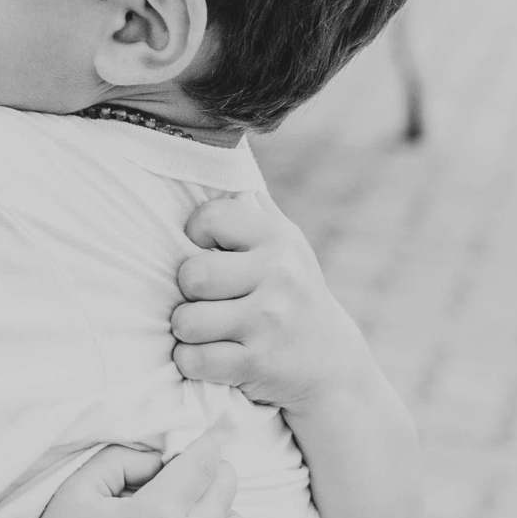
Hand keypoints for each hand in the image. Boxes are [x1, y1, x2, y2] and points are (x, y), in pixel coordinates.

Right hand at [9, 430, 243, 517]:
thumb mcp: (80, 487)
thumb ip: (125, 458)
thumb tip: (165, 459)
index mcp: (159, 515)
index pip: (206, 464)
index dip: (206, 447)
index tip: (203, 443)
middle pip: (226, 493)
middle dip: (211, 476)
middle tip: (188, 478)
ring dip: (217, 516)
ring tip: (186, 517)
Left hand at [171, 191, 365, 415]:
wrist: (331, 365)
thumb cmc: (287, 294)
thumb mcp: (283, 245)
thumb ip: (250, 208)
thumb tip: (213, 152)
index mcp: (278, 238)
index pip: (210, 218)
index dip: (196, 238)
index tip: (209, 253)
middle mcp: (279, 275)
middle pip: (192, 275)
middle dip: (188, 293)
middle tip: (206, 301)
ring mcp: (270, 321)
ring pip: (185, 321)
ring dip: (186, 332)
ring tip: (207, 331)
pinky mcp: (258, 364)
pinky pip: (193, 360)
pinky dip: (192, 362)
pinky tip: (211, 358)